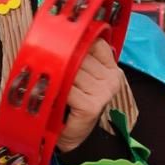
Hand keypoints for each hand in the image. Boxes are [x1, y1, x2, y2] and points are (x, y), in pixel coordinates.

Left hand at [55, 39, 124, 153]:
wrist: (68, 134)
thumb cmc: (69, 103)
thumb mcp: (76, 74)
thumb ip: (77, 55)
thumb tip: (60, 30)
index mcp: (112, 68)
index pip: (94, 42)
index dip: (74, 44)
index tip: (60, 49)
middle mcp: (112, 78)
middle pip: (81, 55)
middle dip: (62, 63)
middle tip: (52, 73)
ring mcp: (104, 92)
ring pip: (72, 71)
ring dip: (58, 79)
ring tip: (53, 88)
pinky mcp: (92, 105)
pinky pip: (67, 88)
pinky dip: (57, 92)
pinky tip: (56, 98)